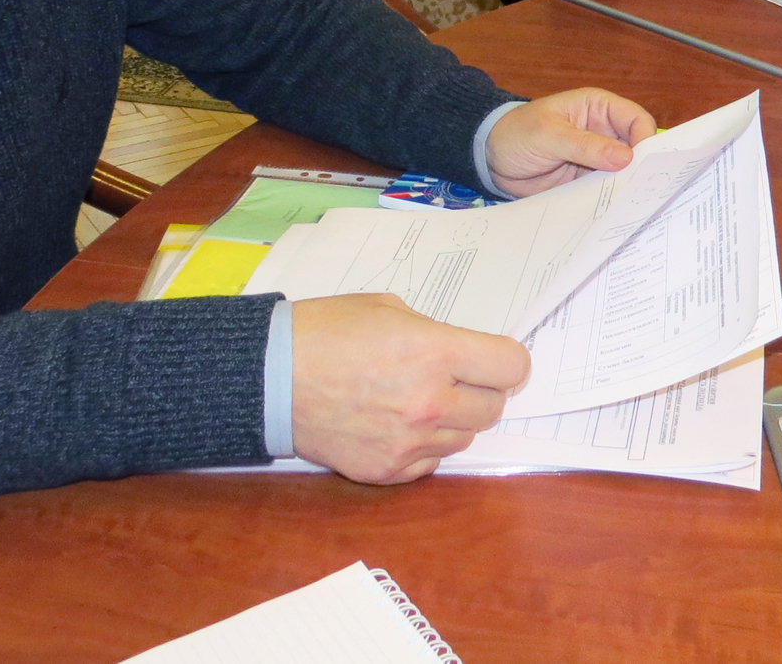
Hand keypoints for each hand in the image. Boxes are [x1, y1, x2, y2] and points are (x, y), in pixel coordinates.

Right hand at [289, 293, 528, 482]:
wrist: (269, 377)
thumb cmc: (325, 332)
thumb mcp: (389, 310)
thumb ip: (436, 333)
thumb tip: (465, 355)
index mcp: (434, 352)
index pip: (511, 366)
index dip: (508, 361)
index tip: (497, 359)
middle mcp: (429, 402)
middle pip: (493, 407)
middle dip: (481, 389)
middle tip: (455, 377)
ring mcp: (409, 442)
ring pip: (465, 437)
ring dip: (453, 419)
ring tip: (416, 398)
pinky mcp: (388, 471)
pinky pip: (432, 462)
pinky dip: (424, 446)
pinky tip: (397, 423)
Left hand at [484, 87, 656, 196]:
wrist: (490, 160)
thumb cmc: (517, 133)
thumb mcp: (549, 135)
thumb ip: (586, 146)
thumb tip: (626, 157)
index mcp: (598, 108)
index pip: (635, 119)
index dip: (645, 139)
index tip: (645, 163)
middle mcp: (603, 132)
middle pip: (636, 148)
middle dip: (641, 167)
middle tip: (645, 189)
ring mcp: (596, 158)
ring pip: (624, 172)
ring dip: (627, 186)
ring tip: (632, 205)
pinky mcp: (587, 180)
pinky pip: (607, 189)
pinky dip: (611, 199)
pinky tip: (614, 211)